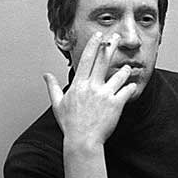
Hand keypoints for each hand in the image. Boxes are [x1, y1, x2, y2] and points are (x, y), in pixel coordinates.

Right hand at [43, 32, 136, 148]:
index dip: (93, 45)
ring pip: (119, 75)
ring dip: (124, 70)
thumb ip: (53, 87)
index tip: (98, 35)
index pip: (86, 59)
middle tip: (115, 36)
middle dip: (110, 46)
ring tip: (126, 68)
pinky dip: (130, 87)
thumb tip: (46, 75)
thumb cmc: (71, 125)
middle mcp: (92, 87)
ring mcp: (105, 94)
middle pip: (103, 61)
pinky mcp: (116, 104)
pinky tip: (131, 86)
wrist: (83, 141)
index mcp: (79, 85)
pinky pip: (127, 90)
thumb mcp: (58, 104)